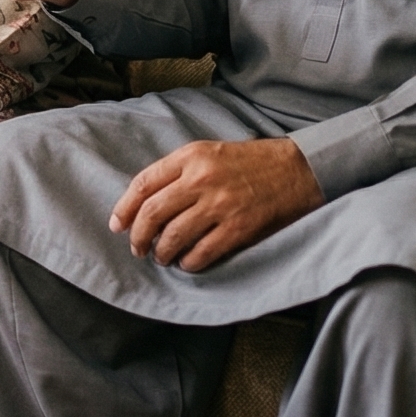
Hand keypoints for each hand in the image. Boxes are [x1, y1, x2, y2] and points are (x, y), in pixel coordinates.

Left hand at [111, 138, 323, 271]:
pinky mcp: (239, 228)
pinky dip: (189, 263)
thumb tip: (144, 202)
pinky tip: (187, 263)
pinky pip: (202, 252)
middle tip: (137, 248)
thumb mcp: (209, 152)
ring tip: (162, 257)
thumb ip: (178, 172)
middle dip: (138, 236)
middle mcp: (201, 179)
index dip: (125, 208)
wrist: (297, 170)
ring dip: (162, 252)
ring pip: (174, 236)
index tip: (117, 225)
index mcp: (191, 156)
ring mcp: (220, 205)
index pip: (143, 184)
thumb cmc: (249, 162)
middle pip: (153, 213)